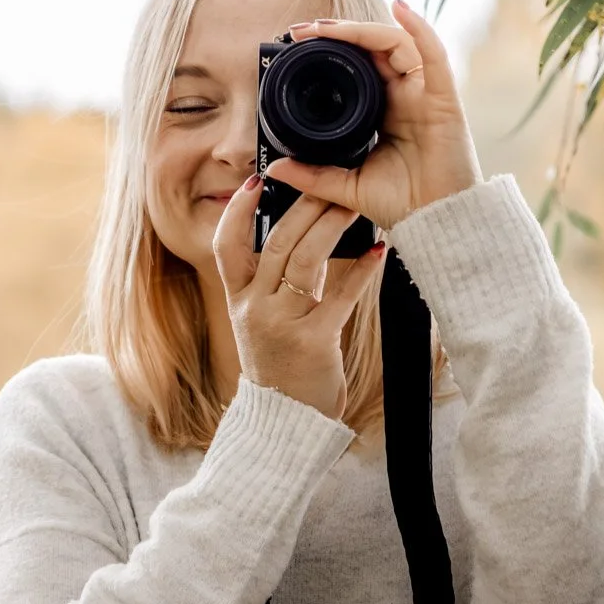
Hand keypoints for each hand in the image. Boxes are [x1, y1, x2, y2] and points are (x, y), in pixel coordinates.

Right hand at [212, 173, 387, 420]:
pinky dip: (361, 272)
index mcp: (237, 301)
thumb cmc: (282, 364)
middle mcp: (254, 309)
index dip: (238, 212)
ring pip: (304, 261)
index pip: (225, 246)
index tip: (256, 182)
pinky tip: (378, 251)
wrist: (286, 422)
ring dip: (330, 227)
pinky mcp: (313, 342)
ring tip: (351, 206)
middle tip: (327, 182)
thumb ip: (277, 279)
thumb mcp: (264, 319)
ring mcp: (281, 326)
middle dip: (303, 208)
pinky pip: (340, 297)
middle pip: (275, 244)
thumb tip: (303, 230)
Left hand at [267, 0, 482, 228]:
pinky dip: (419, 27)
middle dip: (339, 32)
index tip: (296, 43)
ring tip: (325, 26)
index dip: (332, 47)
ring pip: (396, 43)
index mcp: (385, 109)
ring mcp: (425, 94)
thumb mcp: (347, 187)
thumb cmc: (404, 205)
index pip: (359, 64)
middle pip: (374, 47)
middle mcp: (405, 95)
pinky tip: (400, 7)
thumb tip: (275, 168)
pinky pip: (433, 54)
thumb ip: (314, 176)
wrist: (436, 225)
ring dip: (361, 29)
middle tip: (302, 30)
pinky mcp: (443, 99)